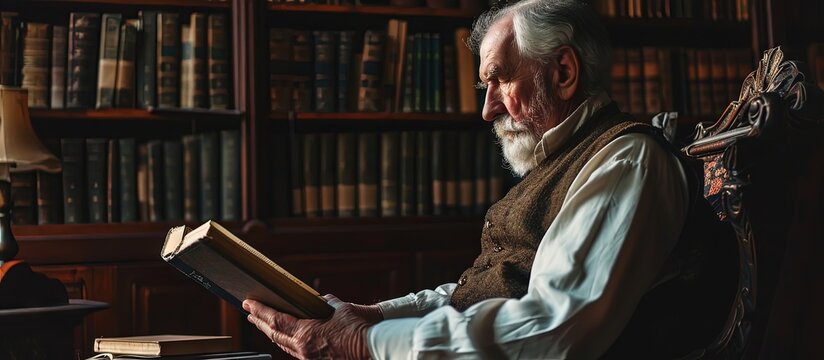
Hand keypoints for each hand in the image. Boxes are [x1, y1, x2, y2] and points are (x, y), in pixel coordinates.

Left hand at [243, 294, 379, 359]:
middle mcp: (303, 348)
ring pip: (283, 345)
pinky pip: (295, 351)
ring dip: (272, 333)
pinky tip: (286, 337)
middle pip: (273, 334)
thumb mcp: (340, 308)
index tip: (249, 303)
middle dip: (260, 322)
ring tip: (263, 324)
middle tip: (250, 313)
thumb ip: (326, 303)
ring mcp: (308, 357)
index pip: (275, 320)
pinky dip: (287, 342)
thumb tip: (320, 301)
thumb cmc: (357, 329)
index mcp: (306, 334)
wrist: (371, 349)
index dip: (260, 311)